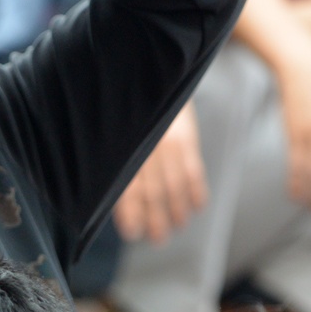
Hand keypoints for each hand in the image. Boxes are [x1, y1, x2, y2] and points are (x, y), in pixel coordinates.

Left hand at [113, 105, 207, 243]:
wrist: (150, 72)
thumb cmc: (128, 110)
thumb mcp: (114, 131)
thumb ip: (117, 160)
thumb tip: (113, 197)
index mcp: (122, 152)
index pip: (125, 190)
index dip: (130, 214)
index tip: (133, 234)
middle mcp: (144, 150)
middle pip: (151, 193)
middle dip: (155, 220)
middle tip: (159, 239)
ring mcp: (166, 144)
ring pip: (173, 185)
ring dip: (177, 210)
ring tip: (178, 226)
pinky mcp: (186, 137)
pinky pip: (192, 169)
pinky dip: (196, 190)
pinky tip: (197, 206)